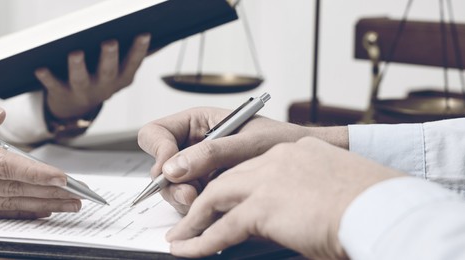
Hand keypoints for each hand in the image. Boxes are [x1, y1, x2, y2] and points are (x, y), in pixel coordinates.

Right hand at [0, 86, 80, 218]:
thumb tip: (1, 120)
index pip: (1, 166)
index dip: (35, 173)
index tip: (63, 178)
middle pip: (9, 189)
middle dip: (49, 193)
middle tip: (79, 195)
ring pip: (5, 204)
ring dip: (41, 205)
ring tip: (69, 204)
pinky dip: (20, 211)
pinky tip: (41, 209)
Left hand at [35, 34, 150, 119]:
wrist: (75, 108)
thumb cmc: (100, 79)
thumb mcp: (121, 71)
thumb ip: (138, 54)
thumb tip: (162, 37)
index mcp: (121, 79)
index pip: (133, 64)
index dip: (139, 50)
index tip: (144, 34)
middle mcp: (103, 87)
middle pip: (108, 72)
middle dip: (109, 57)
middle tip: (109, 42)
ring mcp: (83, 91)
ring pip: (80, 79)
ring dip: (78, 66)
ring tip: (75, 52)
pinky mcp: (61, 93)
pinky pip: (53, 85)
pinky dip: (47, 78)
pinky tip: (40, 68)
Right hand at [137, 107, 347, 213]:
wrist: (309, 164)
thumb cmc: (285, 141)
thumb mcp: (248, 143)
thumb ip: (210, 153)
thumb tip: (173, 167)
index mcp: (198, 122)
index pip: (156, 133)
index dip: (158, 151)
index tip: (169, 168)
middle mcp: (194, 146)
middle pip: (160, 166)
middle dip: (171, 184)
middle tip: (190, 195)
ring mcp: (200, 171)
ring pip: (171, 189)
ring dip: (183, 199)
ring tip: (206, 201)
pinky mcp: (209, 191)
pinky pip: (189, 203)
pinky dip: (197, 210)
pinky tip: (215, 209)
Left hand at [166, 137, 404, 258]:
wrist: (384, 209)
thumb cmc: (372, 206)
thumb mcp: (336, 191)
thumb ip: (311, 194)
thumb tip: (302, 216)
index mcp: (296, 153)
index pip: (250, 166)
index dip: (230, 184)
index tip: (217, 200)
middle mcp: (277, 160)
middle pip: (225, 178)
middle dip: (201, 200)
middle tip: (186, 218)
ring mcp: (267, 181)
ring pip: (214, 198)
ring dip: (193, 221)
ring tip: (179, 238)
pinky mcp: (262, 207)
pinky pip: (220, 228)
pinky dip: (199, 242)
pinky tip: (186, 251)